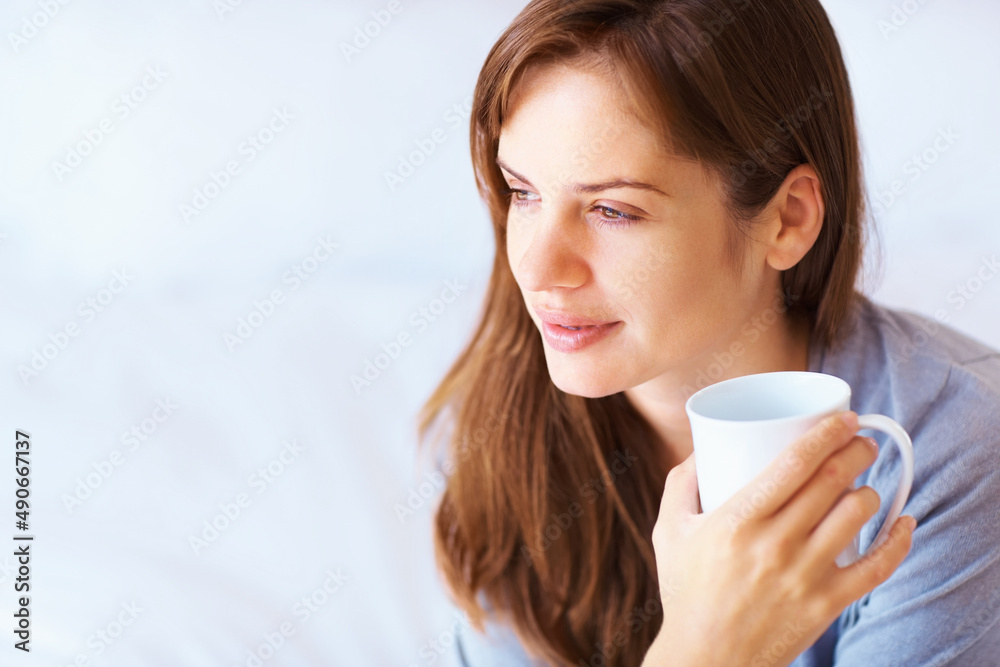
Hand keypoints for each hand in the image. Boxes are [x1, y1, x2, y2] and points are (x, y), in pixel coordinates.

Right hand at [642, 411, 915, 666]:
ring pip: (857, 515)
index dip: (827, 433)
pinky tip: (904, 522)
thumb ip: (680, 482)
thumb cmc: (686, 592)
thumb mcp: (669, 531)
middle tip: (862, 442)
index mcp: (738, 518)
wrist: (706, 659)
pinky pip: (879, 566)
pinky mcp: (827, 604)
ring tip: (864, 485)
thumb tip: (703, 445)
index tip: (843, 420)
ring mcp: (806, 574)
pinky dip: (899, 540)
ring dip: (870, 490)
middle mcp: (776, 543)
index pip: (794, 462)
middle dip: (857, 451)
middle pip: (833, 481)